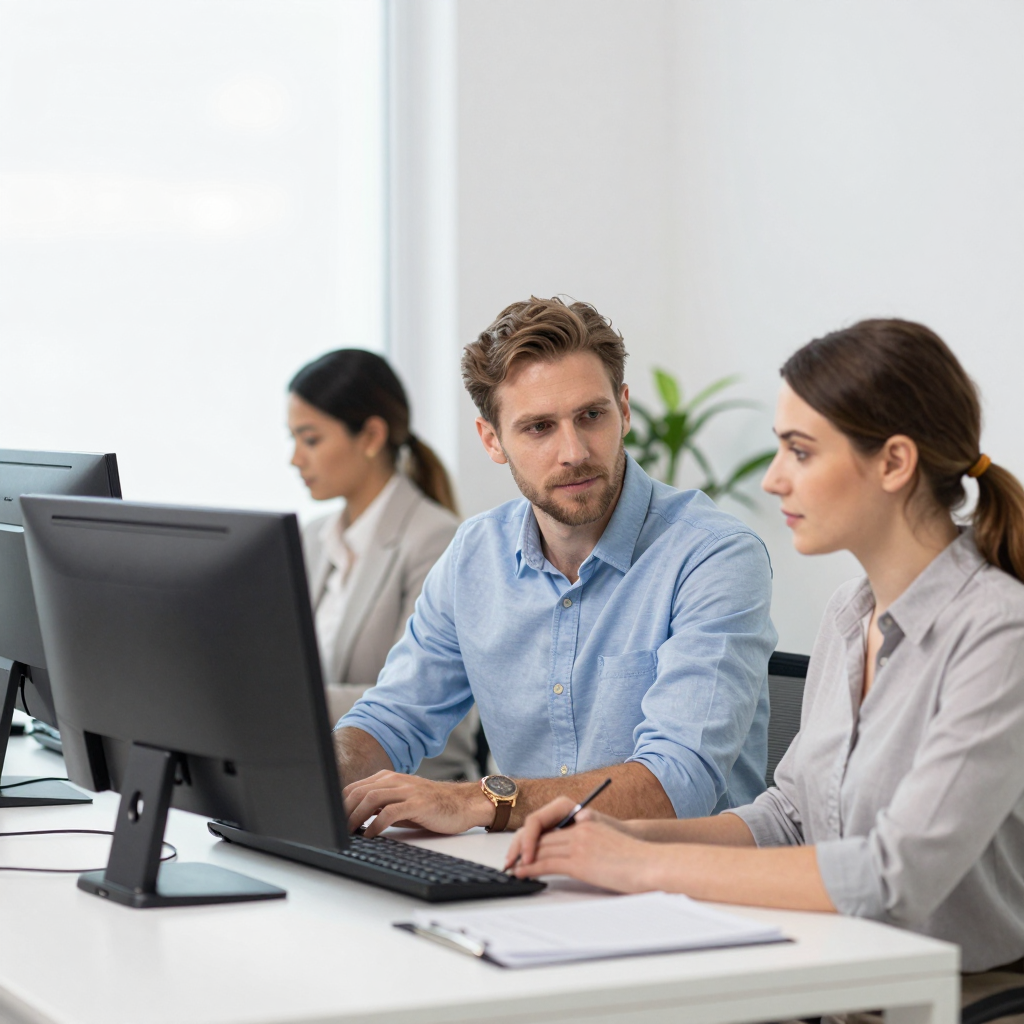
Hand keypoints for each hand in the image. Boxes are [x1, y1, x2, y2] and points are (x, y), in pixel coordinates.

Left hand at [343, 770, 494, 836]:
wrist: (462, 804)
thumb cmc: (431, 806)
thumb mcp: (401, 802)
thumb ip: (380, 805)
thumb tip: (354, 818)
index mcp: (389, 778)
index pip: (355, 787)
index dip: (340, 804)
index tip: (332, 821)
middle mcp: (396, 780)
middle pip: (359, 792)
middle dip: (343, 811)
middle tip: (336, 830)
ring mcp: (407, 790)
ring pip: (371, 799)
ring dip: (355, 818)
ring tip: (349, 832)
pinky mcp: (417, 803)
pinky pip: (389, 812)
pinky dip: (375, 825)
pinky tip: (370, 835)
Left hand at [503, 798, 642, 870]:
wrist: (651, 863)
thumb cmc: (637, 858)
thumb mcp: (611, 841)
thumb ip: (593, 838)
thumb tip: (583, 847)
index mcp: (587, 823)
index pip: (553, 828)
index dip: (535, 838)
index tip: (525, 848)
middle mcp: (580, 830)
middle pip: (543, 836)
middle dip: (524, 848)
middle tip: (511, 858)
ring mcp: (579, 844)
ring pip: (542, 849)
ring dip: (523, 859)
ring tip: (512, 868)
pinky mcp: (579, 862)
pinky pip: (547, 863)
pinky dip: (530, 868)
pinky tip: (522, 873)